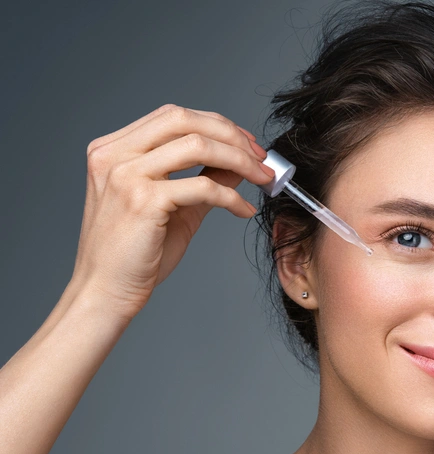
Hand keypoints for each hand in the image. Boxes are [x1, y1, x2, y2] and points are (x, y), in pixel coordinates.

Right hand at [72, 103, 275, 318]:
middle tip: (260, 159)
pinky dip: (232, 197)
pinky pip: (203, 187)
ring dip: (239, 160)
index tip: (246, 143)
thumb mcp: (176, 207)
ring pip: (197, 145)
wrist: (105, 290)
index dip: (216, 124)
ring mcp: (126, 175)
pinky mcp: (143, 201)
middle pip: (185, 120)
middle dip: (231, 135)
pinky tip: (243, 210)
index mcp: (114, 150)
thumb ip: (204, 180)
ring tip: (262, 179)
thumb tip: (240, 164)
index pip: (172, 116)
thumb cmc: (134, 254)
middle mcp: (114, 155)